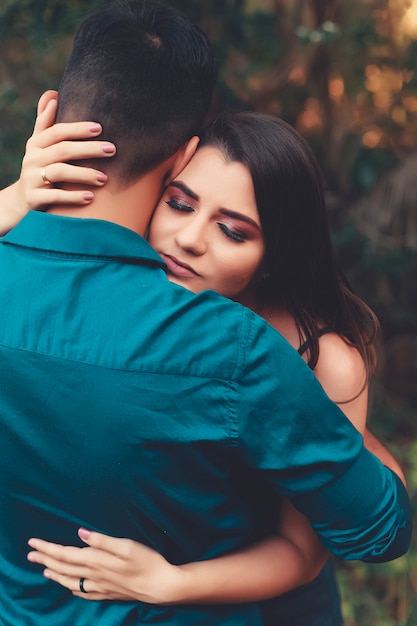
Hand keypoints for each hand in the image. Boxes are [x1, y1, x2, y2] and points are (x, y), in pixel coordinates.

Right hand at [17, 90, 115, 213]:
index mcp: (36, 144)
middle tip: (112, 149)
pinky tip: (91, 198)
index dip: (78, 128)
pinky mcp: (34, 199)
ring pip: (59, 172)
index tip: (100, 127)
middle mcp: (32, 159)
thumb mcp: (38, 146)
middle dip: (88, 149)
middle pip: (62, 150)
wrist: (20, 201)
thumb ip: (46, 123)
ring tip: (104, 178)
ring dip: (84, 174)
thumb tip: (53, 95)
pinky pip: (55, 197)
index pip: (58, 131)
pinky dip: (73, 197)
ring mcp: (32, 179)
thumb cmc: (38, 169)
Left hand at [27, 528, 182, 603]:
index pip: (66, 554)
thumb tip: (81, 532)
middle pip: (64, 568)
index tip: (33, 542)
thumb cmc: (148, 562)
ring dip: (55, 574)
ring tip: (44, 569)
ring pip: (71, 581)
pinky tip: (70, 588)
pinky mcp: (109, 593)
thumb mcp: (127, 545)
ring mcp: (101, 587)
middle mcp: (95, 575)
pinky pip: (84, 592)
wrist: (162, 586)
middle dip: (46, 559)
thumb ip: (102, 540)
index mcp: (98, 561)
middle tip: (30, 554)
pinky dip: (72, 588)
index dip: (48, 548)